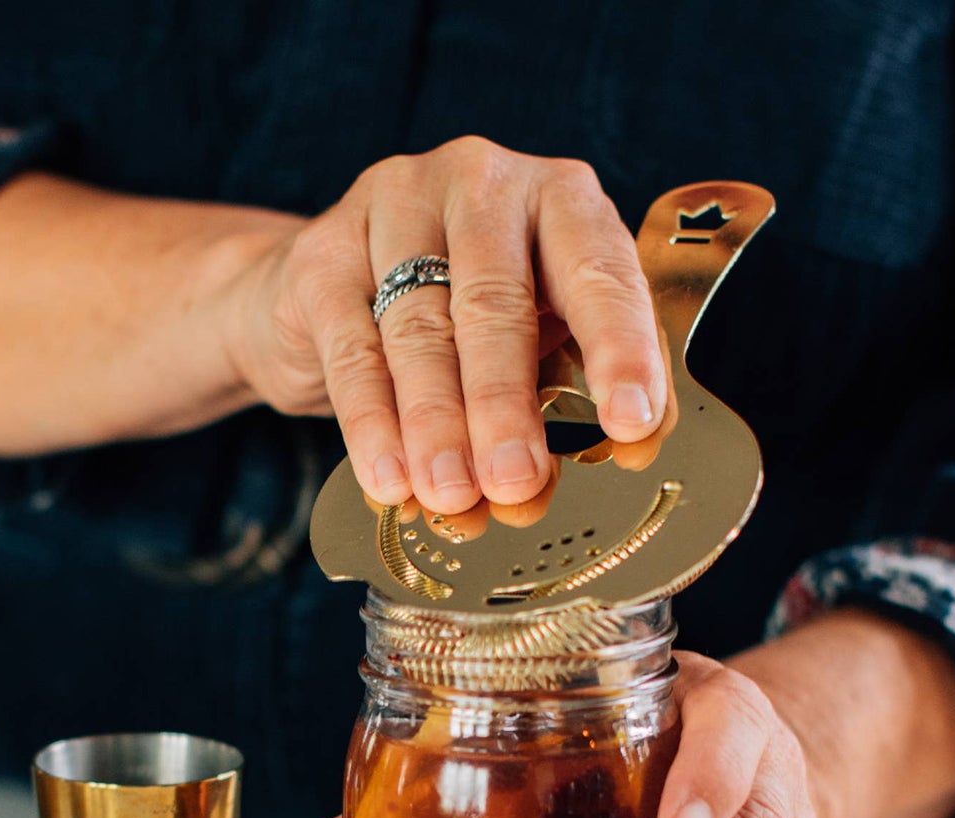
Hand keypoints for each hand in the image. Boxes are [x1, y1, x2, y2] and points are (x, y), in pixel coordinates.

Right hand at [223, 136, 666, 513]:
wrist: (330, 293)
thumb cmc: (465, 321)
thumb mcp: (543, 337)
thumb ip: (582, 384)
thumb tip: (628, 450)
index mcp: (561, 199)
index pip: (600, 272)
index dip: (620, 351)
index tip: (632, 425)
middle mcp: (481, 184)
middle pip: (496, 302)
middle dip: (507, 404)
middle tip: (516, 482)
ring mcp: (395, 206)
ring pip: (420, 328)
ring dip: (437, 424)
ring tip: (452, 496)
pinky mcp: (323, 252)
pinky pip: (352, 348)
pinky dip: (372, 423)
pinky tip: (389, 480)